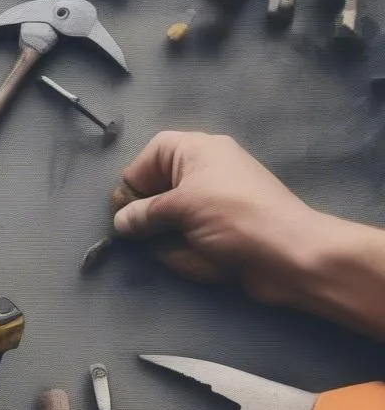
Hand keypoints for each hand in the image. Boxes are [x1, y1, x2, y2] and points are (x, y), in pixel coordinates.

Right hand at [112, 131, 322, 303]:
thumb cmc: (233, 218)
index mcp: (198, 150)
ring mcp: (216, 201)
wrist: (289, 255)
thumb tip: (120, 222)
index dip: (135, 181)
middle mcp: (206, 170)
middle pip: (158, 187)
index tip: (127, 211)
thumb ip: (143, 213)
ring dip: (167, 236)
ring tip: (179, 247)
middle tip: (143, 233)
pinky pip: (190, 235)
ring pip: (171, 216)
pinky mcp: (223, 228)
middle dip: (149, 213)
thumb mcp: (180, 208)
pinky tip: (195, 258)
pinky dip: (186, 249)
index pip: (150, 156)